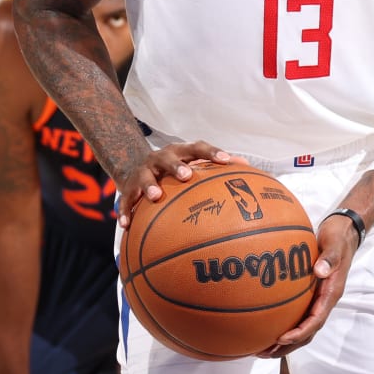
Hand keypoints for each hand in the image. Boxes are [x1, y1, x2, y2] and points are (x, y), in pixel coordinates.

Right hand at [116, 141, 230, 227]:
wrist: (135, 168)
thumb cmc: (174, 169)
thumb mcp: (191, 164)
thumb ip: (215, 168)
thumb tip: (247, 169)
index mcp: (180, 153)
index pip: (197, 148)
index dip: (211, 152)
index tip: (225, 161)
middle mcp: (160, 158)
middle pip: (168, 158)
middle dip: (177, 166)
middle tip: (187, 175)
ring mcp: (143, 172)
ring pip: (145, 177)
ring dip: (149, 186)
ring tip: (156, 196)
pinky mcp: (128, 187)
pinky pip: (125, 200)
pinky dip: (126, 211)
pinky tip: (127, 225)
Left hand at [258, 213, 357, 357]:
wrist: (344, 232)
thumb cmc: (338, 237)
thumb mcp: (335, 244)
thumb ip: (329, 258)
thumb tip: (320, 271)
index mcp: (331, 292)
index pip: (316, 320)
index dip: (300, 332)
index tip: (282, 338)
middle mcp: (324, 300)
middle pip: (307, 332)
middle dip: (287, 345)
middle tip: (264, 353)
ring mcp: (318, 299)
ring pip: (302, 327)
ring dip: (284, 341)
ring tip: (261, 349)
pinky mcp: (310, 294)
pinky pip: (297, 314)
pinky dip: (283, 324)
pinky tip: (264, 324)